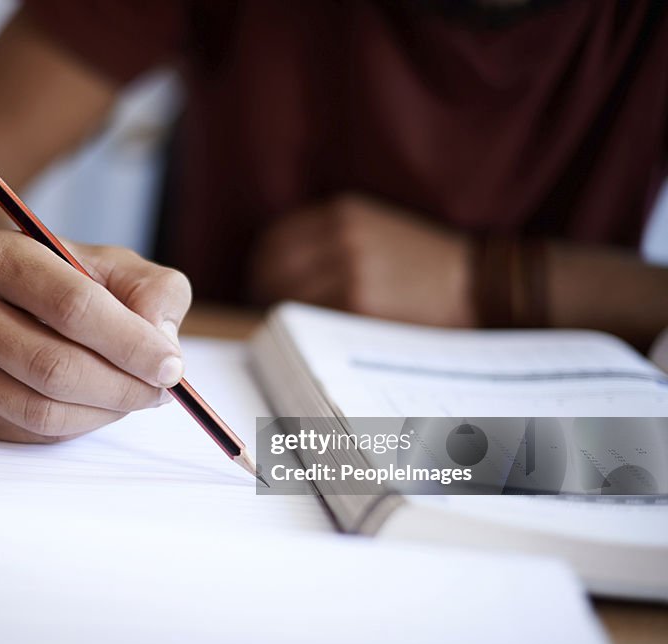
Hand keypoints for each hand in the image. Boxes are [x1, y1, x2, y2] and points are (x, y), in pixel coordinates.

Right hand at [0, 230, 190, 441]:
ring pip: (42, 409)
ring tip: (135, 394)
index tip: (171, 366)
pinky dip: (79, 424)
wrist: (5, 296)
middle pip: (53, 366)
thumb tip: (162, 344)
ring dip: (104, 411)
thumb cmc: (67, 280)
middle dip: (122, 386)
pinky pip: (32, 432)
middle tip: (162, 389)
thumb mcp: (117, 266)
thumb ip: (154, 292)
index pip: (71, 306)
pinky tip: (98, 402)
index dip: (129, 343)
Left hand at [250, 194, 473, 326]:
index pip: (273, 241)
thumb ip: (327, 239)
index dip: (261, 268)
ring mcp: (349, 269)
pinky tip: (315, 336)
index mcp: (342, 212)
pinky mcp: (358, 303)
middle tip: (270, 314)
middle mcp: (341, 235)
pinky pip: (311, 318)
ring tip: (293, 328)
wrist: (476, 283)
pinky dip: (305, 329)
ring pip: (286, 296)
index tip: (261, 286)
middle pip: (271, 269)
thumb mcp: (374, 228)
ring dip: (282, 315)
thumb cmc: (423, 264)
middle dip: (264, 294)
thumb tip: (274, 270)